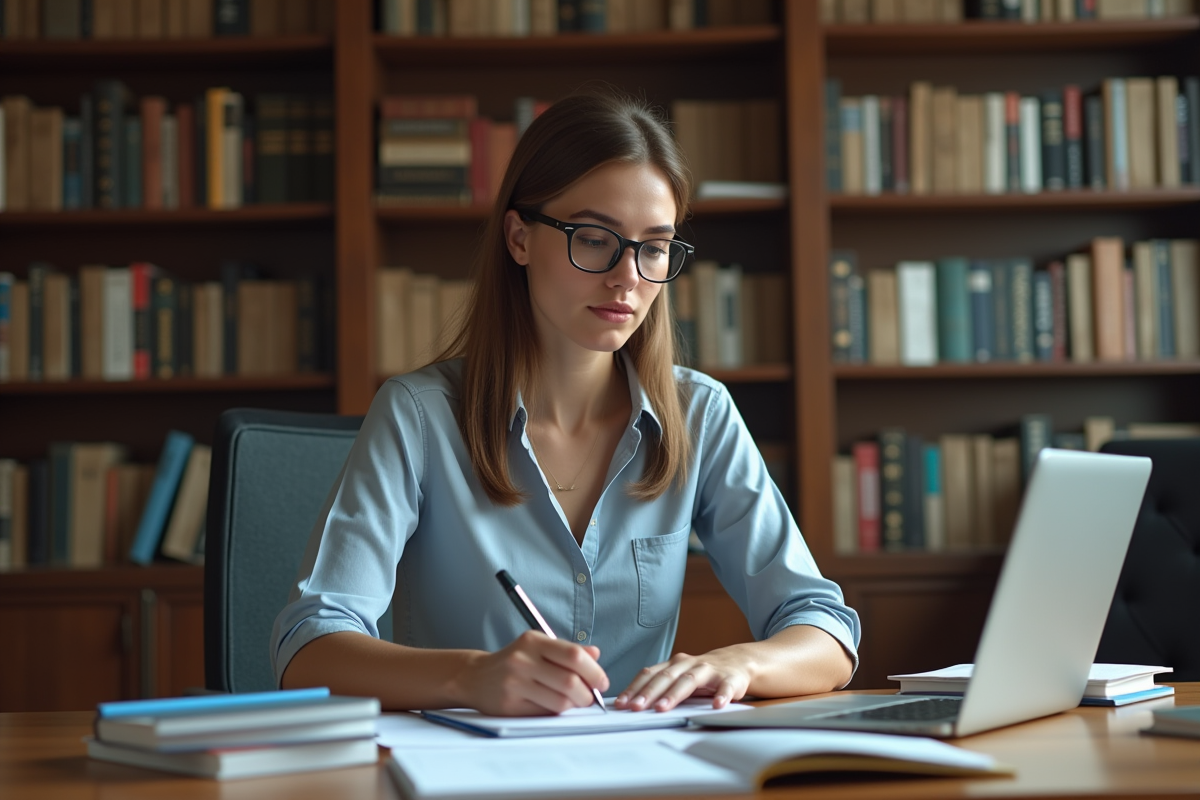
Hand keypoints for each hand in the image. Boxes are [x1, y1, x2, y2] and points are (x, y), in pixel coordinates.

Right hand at [456, 630, 608, 716]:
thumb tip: (595, 654)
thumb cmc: (514, 662)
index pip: (573, 655)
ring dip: (574, 705)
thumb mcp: (539, 647)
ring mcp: (514, 683)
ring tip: (573, 702)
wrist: (476, 677)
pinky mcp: (510, 705)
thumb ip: (568, 650)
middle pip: (570, 681)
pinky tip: (554, 705)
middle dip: (587, 693)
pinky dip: (557, 712)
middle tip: (590, 697)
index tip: (602, 681)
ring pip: (560, 702)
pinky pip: (545, 713)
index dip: (594, 671)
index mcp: (533, 641)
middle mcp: (522, 660)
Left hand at [613, 650, 751, 712]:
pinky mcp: (730, 679)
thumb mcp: (680, 677)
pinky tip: (716, 705)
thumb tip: (631, 705)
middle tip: (636, 708)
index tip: (621, 704)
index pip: (650, 674)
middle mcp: (689, 664)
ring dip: (674, 694)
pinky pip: (725, 687)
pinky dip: (721, 696)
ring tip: (662, 708)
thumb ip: (660, 687)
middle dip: (649, 693)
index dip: (634, 688)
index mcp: (674, 664)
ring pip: (689, 680)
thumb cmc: (703, 674)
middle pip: (666, 677)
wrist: (738, 662)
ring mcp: (709, 670)